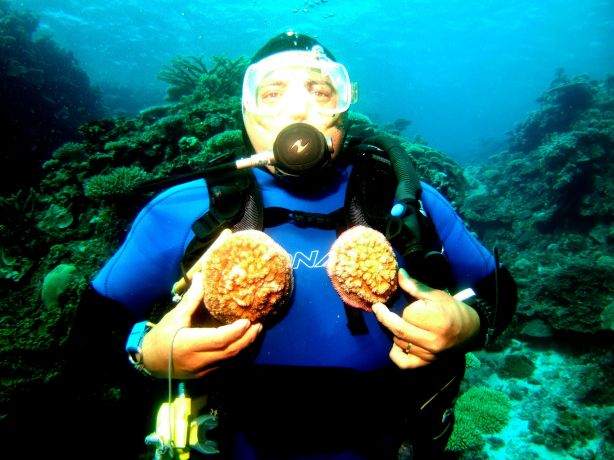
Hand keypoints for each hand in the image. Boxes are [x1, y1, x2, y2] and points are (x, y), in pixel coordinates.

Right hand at [142, 272, 262, 378]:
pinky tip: (243, 342)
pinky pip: (226, 364)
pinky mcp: (205, 374)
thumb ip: (191, 299)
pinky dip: (237, 353)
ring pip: (230, 360)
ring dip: (244, 346)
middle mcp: (198, 360)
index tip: (247, 320)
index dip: (235, 331)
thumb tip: (201, 277)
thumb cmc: (161, 336)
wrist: (149, 361)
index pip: (219, 340)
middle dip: (247, 339)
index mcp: (189, 344)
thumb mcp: (175, 316)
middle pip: (229, 351)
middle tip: (259, 324)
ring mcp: (202, 370)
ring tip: (256, 332)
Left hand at [372, 269, 479, 368]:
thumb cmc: (452, 310)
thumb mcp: (435, 294)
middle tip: (377, 308)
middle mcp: (433, 340)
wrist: (471, 331)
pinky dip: (396, 353)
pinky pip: (403, 363)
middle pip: (399, 330)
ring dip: (393, 332)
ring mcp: (429, 354)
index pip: (409, 314)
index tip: (404, 302)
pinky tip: (397, 343)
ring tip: (397, 323)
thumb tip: (398, 273)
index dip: (405, 307)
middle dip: (385, 317)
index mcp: (437, 320)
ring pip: (399, 343)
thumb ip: (414, 286)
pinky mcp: (426, 363)